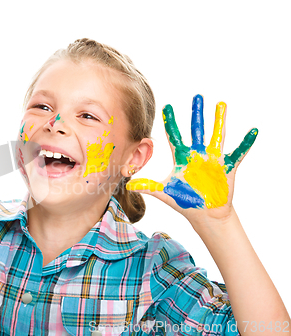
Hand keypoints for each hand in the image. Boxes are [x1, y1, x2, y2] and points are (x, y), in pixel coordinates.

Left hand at [127, 94, 257, 223]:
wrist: (205, 215)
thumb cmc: (186, 202)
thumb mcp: (165, 193)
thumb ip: (148, 186)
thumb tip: (127, 186)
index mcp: (182, 158)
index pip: (174, 136)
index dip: (170, 122)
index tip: (166, 106)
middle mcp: (197, 155)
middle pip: (196, 130)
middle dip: (196, 113)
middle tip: (197, 96)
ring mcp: (213, 160)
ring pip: (216, 136)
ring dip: (219, 121)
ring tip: (221, 104)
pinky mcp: (226, 167)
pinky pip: (238, 153)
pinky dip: (245, 143)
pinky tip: (253, 131)